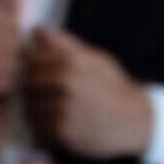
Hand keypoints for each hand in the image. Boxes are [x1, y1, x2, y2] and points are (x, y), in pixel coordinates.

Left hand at [23, 27, 153, 158]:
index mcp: (71, 61)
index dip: (33, 69)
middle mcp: (64, 83)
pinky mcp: (63, 133)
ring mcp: (62, 108)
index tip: (42, 77)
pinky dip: (44, 131)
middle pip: (28, 85)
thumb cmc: (113, 87)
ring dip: (37, 112)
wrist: (136, 121)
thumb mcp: (95, 59)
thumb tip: (37, 30)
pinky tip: (59, 127)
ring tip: (55, 113)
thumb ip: (64, 45)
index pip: (32, 61)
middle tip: (48, 98)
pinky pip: (39, 130)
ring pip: (30, 108)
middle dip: (33, 91)